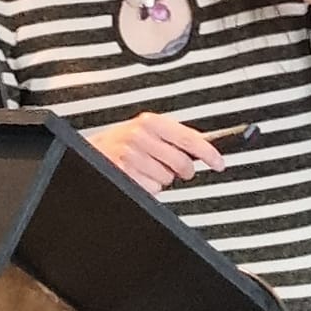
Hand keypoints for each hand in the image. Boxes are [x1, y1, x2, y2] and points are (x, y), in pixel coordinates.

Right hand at [84, 113, 224, 194]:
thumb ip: (173, 136)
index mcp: (150, 122)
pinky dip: (149, 187)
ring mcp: (131, 156)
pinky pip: (152, 189)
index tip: (219, 163)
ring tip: (147, 168)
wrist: (91, 151)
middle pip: (181, 163)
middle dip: (184, 170)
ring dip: (162, 178)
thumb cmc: (122, 142)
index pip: (189, 138)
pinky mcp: (125, 174)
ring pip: (167, 178)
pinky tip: (139, 176)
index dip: (208, 153)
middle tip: (178, 170)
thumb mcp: (147, 130)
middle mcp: (140, 136)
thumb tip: (204, 147)